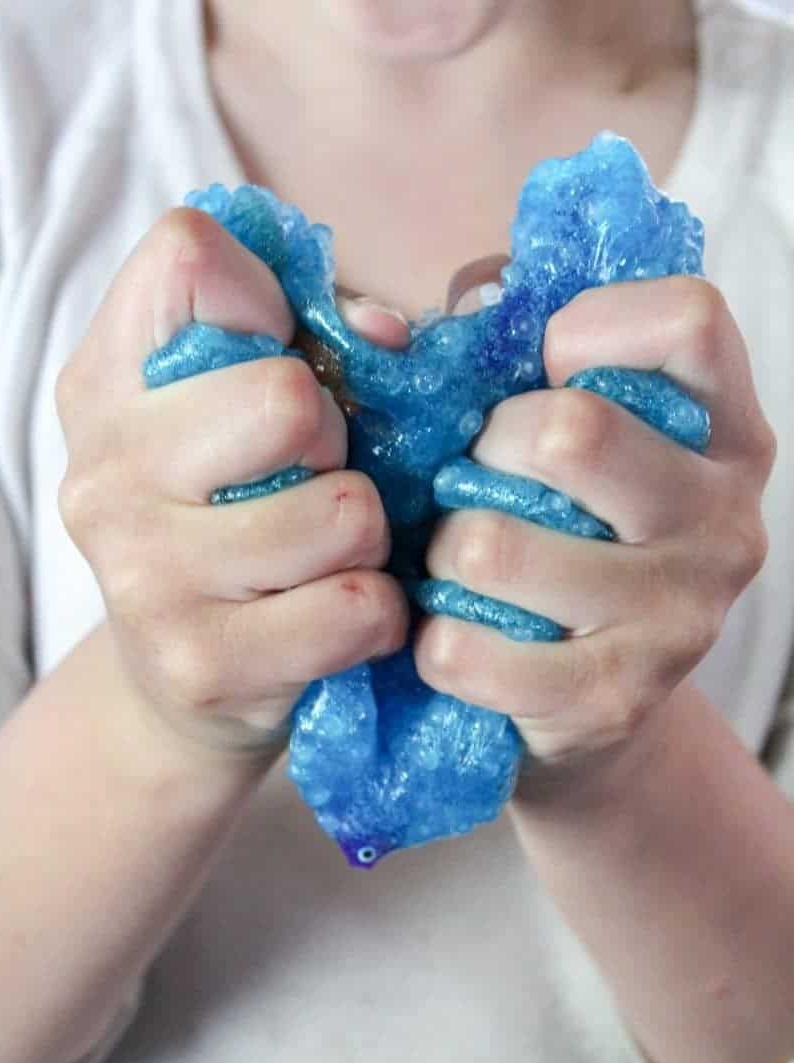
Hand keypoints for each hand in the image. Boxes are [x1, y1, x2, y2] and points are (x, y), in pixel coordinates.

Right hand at [55, 208, 409, 760]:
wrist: (189, 674)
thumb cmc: (240, 514)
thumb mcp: (249, 407)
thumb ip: (320, 339)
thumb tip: (388, 336)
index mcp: (109, 379)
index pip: (189, 256)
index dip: (270, 301)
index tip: (277, 361)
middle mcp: (104, 469)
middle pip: (287, 397)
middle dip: (333, 441)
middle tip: (310, 478)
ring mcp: (141, 573)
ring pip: (343, 511)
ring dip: (364, 535)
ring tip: (327, 554)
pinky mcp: (197, 663)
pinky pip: (358, 607)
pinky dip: (377, 611)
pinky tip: (338, 612)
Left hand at [415, 276, 777, 777]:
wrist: (596, 706)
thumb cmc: (563, 534)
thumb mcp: (559, 438)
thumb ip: (488, 356)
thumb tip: (375, 328)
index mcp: (724, 435)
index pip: (690, 319)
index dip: (590, 325)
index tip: (545, 374)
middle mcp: (723, 522)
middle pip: (572, 432)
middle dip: (487, 451)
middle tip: (477, 483)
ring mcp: (676, 620)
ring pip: (492, 547)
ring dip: (444, 552)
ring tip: (459, 565)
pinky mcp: (610, 701)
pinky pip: (464, 649)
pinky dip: (433, 637)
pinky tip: (456, 630)